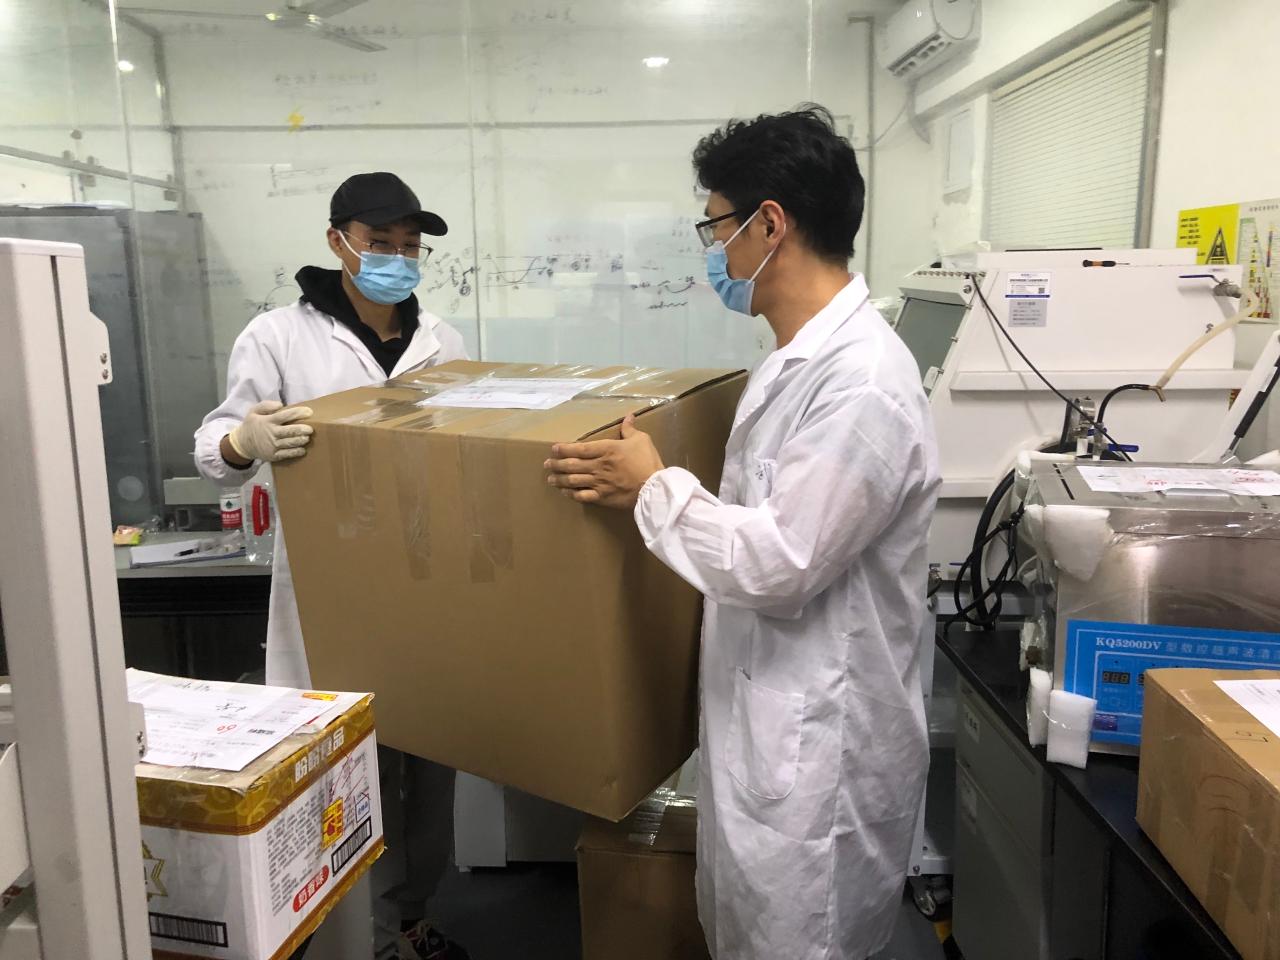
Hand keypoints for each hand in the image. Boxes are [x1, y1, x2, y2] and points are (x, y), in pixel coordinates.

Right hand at [227, 401, 314, 463]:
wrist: (242, 444)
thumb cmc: (252, 425)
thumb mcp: (253, 411)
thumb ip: (265, 405)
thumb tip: (280, 404)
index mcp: (268, 421)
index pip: (284, 416)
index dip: (297, 413)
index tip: (309, 412)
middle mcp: (271, 433)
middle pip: (289, 431)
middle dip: (302, 430)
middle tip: (311, 429)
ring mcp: (272, 446)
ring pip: (290, 443)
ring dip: (300, 440)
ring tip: (308, 438)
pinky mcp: (273, 456)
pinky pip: (286, 454)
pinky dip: (295, 452)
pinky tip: (303, 450)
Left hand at [544, 414, 664, 508]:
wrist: (654, 488)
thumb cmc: (648, 462)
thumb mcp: (641, 440)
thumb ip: (629, 429)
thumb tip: (628, 416)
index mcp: (605, 449)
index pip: (579, 448)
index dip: (564, 449)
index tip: (554, 448)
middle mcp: (597, 466)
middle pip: (571, 465)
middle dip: (556, 464)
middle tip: (547, 464)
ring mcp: (598, 483)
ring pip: (573, 480)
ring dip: (559, 479)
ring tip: (550, 479)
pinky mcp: (602, 497)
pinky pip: (582, 496)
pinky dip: (571, 494)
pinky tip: (565, 493)